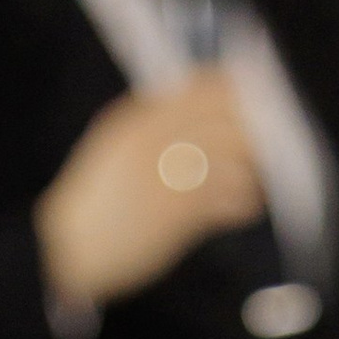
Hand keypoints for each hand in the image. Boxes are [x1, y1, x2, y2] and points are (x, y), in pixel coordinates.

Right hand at [35, 70, 262, 312]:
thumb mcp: (114, 148)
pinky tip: (245, 203)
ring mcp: (165, 175)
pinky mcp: (175, 214)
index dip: (233, 89)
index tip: (253, 96)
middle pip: (222, 117)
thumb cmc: (96, 202)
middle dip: (252, 126)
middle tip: (268, 140)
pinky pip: (224, 199)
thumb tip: (192, 110)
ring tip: (255, 177)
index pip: (199, 88)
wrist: (70, 249)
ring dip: (250, 166)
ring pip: (229, 156)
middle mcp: (153, 140)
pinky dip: (242, 200)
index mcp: (135, 119)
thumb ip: (150, 125)